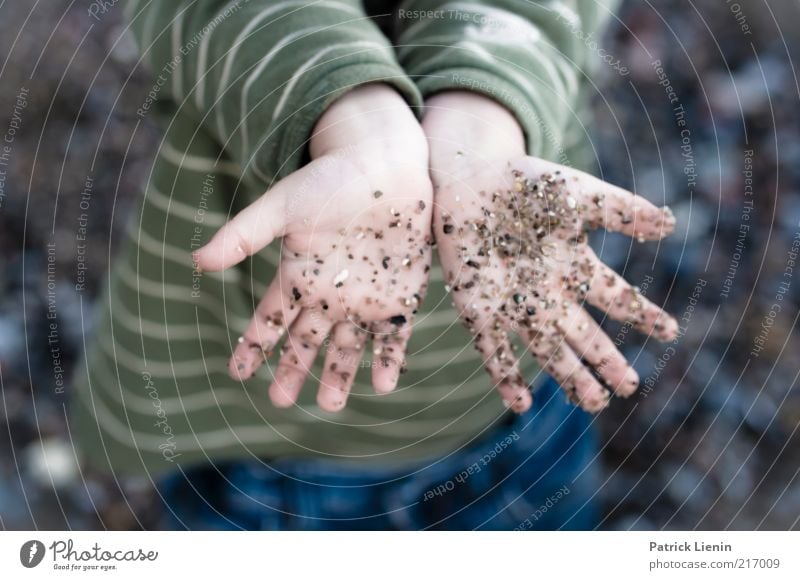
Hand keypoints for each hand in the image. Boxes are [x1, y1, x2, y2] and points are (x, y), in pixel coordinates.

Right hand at [195, 85, 432, 411]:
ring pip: (347, 348)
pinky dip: (389, 361)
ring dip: (339, 376)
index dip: (253, 346)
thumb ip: (244, 234)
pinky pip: (392, 337)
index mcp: (299, 276)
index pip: (270, 319)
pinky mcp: (399, 296)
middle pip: (306, 343)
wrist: (385, 164)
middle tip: (281, 401)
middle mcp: (329, 294)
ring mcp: (364, 298)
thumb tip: (196, 260)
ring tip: (331, 405)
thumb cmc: (330, 179)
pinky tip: (384, 385)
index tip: (237, 373)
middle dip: (292, 371)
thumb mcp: (282, 206)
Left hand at [423, 92, 677, 413]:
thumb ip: (621, 210)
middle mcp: (548, 292)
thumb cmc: (526, 184)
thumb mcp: (579, 194)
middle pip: (584, 335)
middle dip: (607, 361)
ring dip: (570, 376)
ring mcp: (514, 303)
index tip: (670, 332)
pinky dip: (506, 375)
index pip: (616, 297)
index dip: (642, 314)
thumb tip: (668, 224)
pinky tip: (521, 403)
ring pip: (548, 349)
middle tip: (628, 387)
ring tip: (593, 402)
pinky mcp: (479, 307)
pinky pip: (494, 348)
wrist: (472, 177)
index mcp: (574, 266)